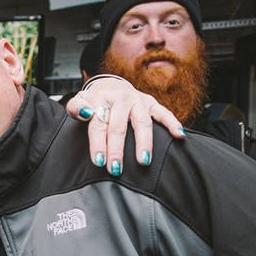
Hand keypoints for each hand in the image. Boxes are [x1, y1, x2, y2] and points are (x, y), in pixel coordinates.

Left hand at [66, 76, 185, 175]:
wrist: (111, 86)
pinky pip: (164, 113)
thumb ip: (75, 107)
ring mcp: (139, 101)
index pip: (99, 124)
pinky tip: (179, 136)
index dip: (98, 143)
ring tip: (143, 161)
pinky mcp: (152, 103)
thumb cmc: (93, 101)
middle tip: (116, 169)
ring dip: (144, 143)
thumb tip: (85, 113)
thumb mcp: (79, 100)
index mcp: (102, 99)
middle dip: (117, 149)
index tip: (98, 162)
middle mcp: (122, 99)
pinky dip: (173, 123)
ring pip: (142, 123)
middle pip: (119, 126)